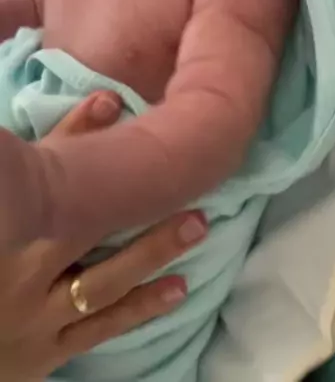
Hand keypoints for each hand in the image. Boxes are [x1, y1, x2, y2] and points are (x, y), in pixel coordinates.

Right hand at [0, 93, 207, 381]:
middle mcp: (21, 271)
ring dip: (154, 253)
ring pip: (104, 283)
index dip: (85, 148)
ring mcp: (34, 316)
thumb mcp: (17, 189)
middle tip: (192, 185)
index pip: (52, 181)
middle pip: (88, 230)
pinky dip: (141, 308)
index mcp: (14, 227)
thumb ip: (59, 146)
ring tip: (198, 227)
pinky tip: (180, 289)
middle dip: (141, 209)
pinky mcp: (45, 351)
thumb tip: (109, 101)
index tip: (131, 122)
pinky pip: (100, 327)